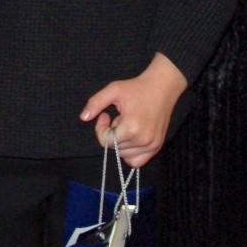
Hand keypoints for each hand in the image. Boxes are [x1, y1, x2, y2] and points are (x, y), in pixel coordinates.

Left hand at [79, 53, 187, 167]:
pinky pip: (137, 161)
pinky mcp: (157, 147)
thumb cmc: (137, 87)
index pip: (106, 141)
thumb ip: (96, 103)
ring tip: (127, 125)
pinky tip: (132, 138)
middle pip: (114, 148)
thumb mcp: (114, 89)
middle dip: (112, 134)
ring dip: (121, 143)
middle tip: (118, 117)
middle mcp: (143, 140)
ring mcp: (152, 145)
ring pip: (124, 156)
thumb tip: (83, 117)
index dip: (101, 128)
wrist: (163, 85)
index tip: (105, 115)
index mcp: (131, 128)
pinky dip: (131, 154)